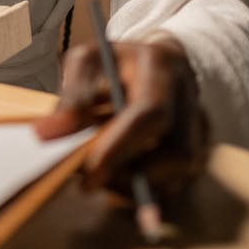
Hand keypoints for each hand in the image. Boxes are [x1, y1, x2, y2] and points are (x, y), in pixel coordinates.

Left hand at [35, 37, 209, 194]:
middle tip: (88, 181)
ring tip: (101, 173)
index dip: (120, 146)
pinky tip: (120, 173)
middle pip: (174, 153)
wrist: (159, 64)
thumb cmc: (118, 63)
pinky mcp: (201, 152)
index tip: (88, 174)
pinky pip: (176, 185)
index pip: (150, 113)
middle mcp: (190, 99)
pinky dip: (143, 187)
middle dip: (127, 174)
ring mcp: (201, 129)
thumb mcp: (87, 62)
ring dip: (133, 184)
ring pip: (177, 176)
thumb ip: (71, 96)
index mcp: (162, 67)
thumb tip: (46, 134)